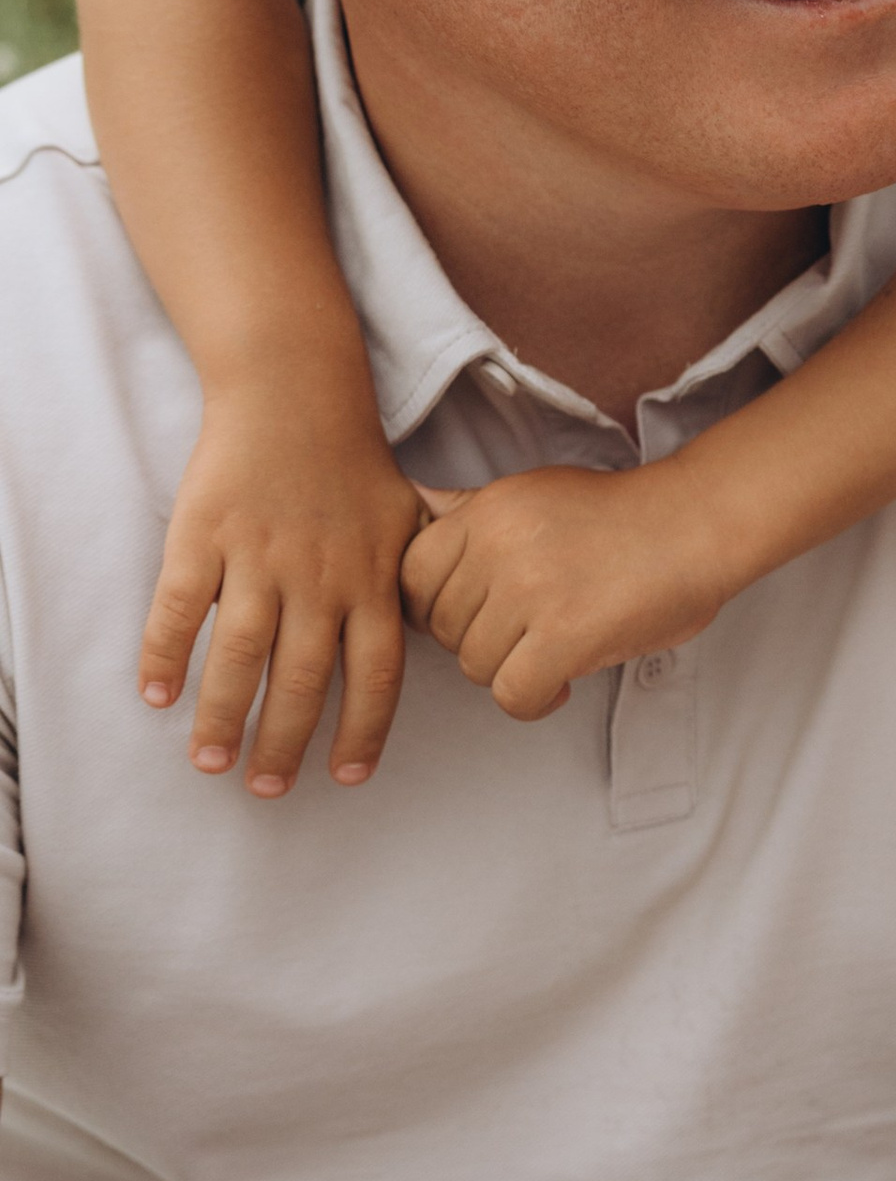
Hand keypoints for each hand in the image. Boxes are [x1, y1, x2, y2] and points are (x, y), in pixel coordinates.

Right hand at [140, 377, 422, 793]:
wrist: (294, 391)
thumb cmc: (355, 461)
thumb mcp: (409, 518)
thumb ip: (422, 579)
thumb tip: (455, 627)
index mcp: (372, 581)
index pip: (376, 675)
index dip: (363, 731)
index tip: (347, 776)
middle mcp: (319, 578)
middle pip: (302, 680)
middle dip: (283, 743)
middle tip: (266, 789)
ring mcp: (259, 557)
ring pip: (240, 655)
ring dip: (222, 716)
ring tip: (210, 760)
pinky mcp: (204, 535)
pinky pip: (180, 607)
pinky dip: (166, 654)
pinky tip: (157, 695)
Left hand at [399, 462, 729, 718]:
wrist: (696, 524)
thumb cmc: (621, 515)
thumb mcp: (532, 492)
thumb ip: (469, 507)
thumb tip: (412, 498)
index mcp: (487, 510)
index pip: (410, 575)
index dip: (436, 605)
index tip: (478, 612)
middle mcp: (499, 546)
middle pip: (442, 627)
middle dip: (480, 641)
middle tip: (527, 634)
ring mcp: (531, 591)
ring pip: (474, 666)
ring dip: (513, 672)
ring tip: (552, 654)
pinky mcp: (566, 636)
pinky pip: (514, 695)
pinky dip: (536, 701)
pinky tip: (563, 684)